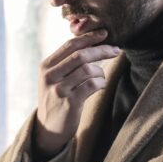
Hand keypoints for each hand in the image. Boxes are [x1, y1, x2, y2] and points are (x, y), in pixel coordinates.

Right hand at [33, 29, 119, 158]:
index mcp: (46, 66)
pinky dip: (101, 83)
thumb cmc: (56, 98)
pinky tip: (100, 86)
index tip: (104, 33)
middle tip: (116, 50)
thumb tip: (92, 43)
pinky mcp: (69, 103)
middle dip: (101, 50)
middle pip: (80, 55)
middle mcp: (50, 76)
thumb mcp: (54, 78)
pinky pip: (92, 85)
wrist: (48, 127)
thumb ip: (66, 62)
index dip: (89, 37)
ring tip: (101, 77)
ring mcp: (59, 89)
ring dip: (100, 71)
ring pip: (88, 70)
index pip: (70, 45)